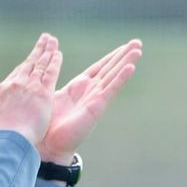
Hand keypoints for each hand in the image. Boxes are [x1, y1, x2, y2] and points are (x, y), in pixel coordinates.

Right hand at [0, 33, 62, 144]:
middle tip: (46, 38)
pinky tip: (58, 54)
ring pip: (41, 64)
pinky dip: (54, 62)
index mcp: (4, 89)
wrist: (9, 138)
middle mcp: (17, 83)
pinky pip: (50, 73)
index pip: (18, 72)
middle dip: (39, 49)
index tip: (32, 56)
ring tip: (53, 41)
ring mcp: (30, 86)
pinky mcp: (43, 92)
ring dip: (48, 51)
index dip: (26, 63)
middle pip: (30, 63)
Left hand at [38, 39, 141, 162]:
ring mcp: (95, 98)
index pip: (99, 67)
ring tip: (138, 50)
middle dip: (123, 55)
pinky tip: (130, 67)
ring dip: (126, 63)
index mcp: (80, 87)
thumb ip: (55, 83)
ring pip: (113, 76)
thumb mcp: (53, 96)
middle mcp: (91, 91)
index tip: (123, 45)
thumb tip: (48, 70)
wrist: (48, 144)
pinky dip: (120, 78)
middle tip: (137, 41)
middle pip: (110, 69)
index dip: (111, 56)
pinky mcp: (97, 107)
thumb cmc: (48, 123)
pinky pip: (111, 89)